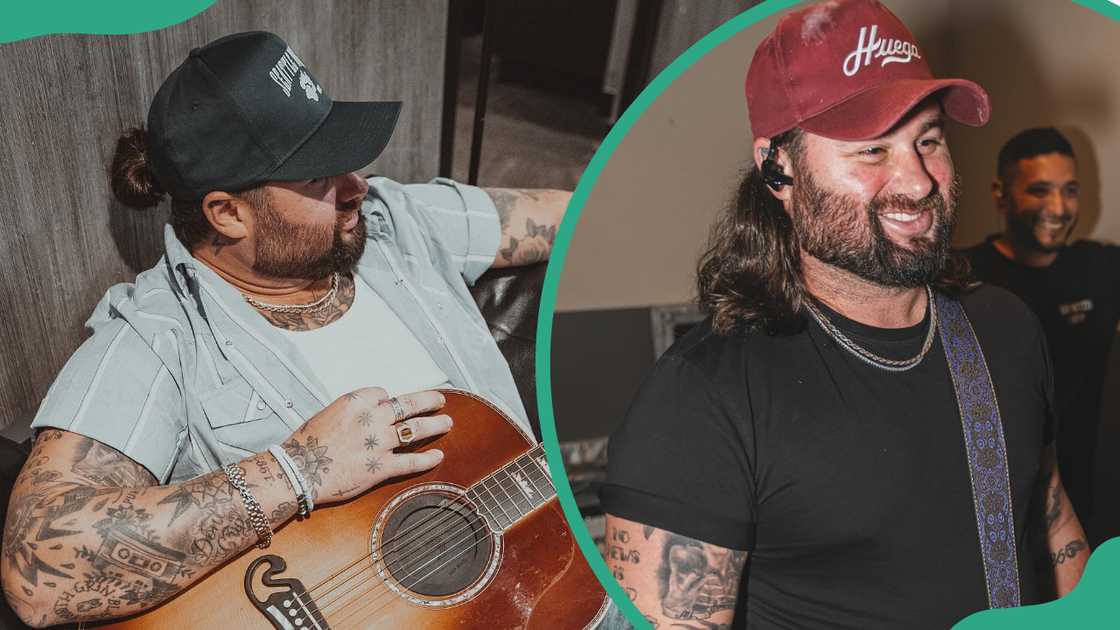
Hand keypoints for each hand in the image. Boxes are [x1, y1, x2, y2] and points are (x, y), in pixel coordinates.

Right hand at [280, 387, 451, 503]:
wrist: (297, 471)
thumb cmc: (306, 444)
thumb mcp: (327, 414)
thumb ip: (351, 412)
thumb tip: (366, 414)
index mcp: (356, 401)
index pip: (383, 393)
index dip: (388, 400)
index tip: (391, 404)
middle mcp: (372, 418)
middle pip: (408, 404)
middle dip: (428, 400)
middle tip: (440, 399)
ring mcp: (379, 442)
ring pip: (416, 429)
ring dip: (435, 425)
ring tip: (447, 422)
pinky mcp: (381, 467)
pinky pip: (411, 461)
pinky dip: (427, 459)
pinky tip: (438, 456)